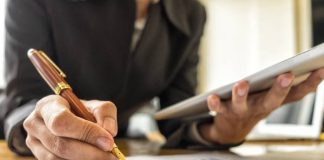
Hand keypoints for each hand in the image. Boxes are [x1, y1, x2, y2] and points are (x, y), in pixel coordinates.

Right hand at [23, 95, 117, 159]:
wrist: (69, 122)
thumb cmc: (82, 112)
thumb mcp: (95, 106)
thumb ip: (105, 114)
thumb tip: (109, 132)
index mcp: (47, 106)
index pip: (61, 121)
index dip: (85, 132)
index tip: (108, 142)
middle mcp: (35, 125)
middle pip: (60, 144)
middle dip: (90, 153)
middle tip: (111, 156)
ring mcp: (33, 144)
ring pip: (57, 159)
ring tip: (105, 159)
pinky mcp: (38, 157)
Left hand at [199, 68, 323, 144]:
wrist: (231, 130)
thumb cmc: (254, 106)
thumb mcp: (271, 98)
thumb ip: (285, 88)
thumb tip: (308, 70)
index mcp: (273, 103)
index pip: (296, 95)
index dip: (310, 83)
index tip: (320, 68)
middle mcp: (259, 108)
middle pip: (272, 101)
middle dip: (279, 89)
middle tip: (286, 75)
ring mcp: (241, 112)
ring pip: (242, 105)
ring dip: (242, 95)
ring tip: (242, 84)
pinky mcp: (224, 112)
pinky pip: (218, 108)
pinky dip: (215, 103)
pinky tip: (212, 96)